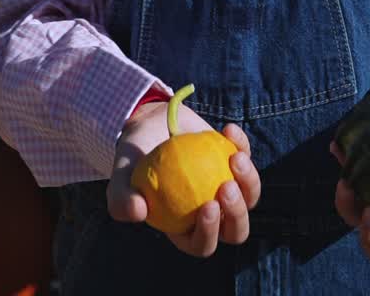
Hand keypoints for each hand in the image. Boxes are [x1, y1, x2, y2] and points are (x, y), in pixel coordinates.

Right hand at [108, 100, 261, 256]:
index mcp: (184, 229)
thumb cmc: (134, 158)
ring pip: (249, 196)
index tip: (207, 206)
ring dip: (249, 181)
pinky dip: (241, 144)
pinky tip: (227, 129)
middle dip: (238, 214)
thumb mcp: (120, 178)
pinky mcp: (234, 162)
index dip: (209, 233)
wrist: (149, 125)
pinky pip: (246, 158)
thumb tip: (139, 212)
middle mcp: (209, 214)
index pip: (202, 244)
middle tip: (226, 187)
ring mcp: (225, 187)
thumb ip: (121, 198)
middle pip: (235, 229)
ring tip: (235, 158)